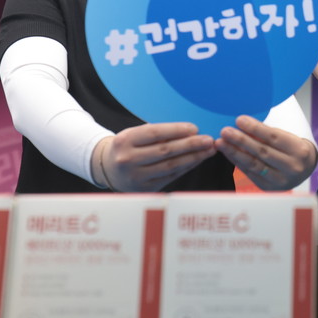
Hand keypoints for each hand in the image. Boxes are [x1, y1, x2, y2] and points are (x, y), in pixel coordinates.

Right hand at [95, 122, 215, 191]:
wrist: (108, 168)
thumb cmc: (128, 146)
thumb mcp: (135, 134)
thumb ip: (158, 134)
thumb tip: (191, 132)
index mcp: (125, 140)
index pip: (155, 134)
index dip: (177, 130)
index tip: (195, 128)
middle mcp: (128, 159)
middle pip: (165, 151)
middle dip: (190, 145)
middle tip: (208, 140)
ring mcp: (135, 176)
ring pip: (170, 166)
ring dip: (193, 158)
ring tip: (208, 150)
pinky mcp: (144, 189)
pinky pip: (170, 176)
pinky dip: (186, 167)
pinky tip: (197, 160)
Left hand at [216, 115, 317, 190]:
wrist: (304, 169)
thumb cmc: (292, 148)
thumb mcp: (286, 137)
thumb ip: (266, 133)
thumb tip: (242, 125)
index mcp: (299, 150)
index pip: (274, 138)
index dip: (255, 128)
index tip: (239, 120)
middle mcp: (292, 167)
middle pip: (262, 152)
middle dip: (241, 141)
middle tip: (225, 131)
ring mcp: (281, 180)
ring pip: (254, 164)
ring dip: (234, 153)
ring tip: (221, 143)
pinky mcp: (269, 188)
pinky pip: (250, 173)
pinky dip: (238, 162)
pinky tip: (229, 153)